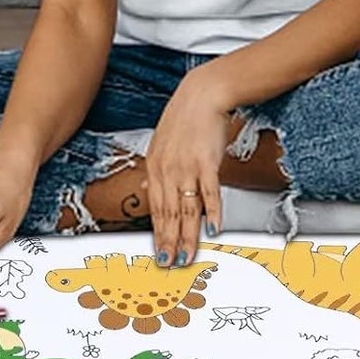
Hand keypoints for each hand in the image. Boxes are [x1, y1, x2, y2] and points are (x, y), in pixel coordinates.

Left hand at [144, 66, 233, 268]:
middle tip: (170, 264)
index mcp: (154, 166)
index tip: (159, 252)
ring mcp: (186, 167)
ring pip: (187, 209)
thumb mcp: (160, 144)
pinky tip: (213, 228)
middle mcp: (167, 169)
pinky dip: (213, 212)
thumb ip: (155, 171)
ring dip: (188, 236)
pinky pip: (209, 192)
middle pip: (168, 214)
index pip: (155, 208)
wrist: (203, 94)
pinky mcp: (206, 162)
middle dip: (169, 243)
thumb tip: (146, 192)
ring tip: (188, 256)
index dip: (158, 233)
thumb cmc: (185, 118)